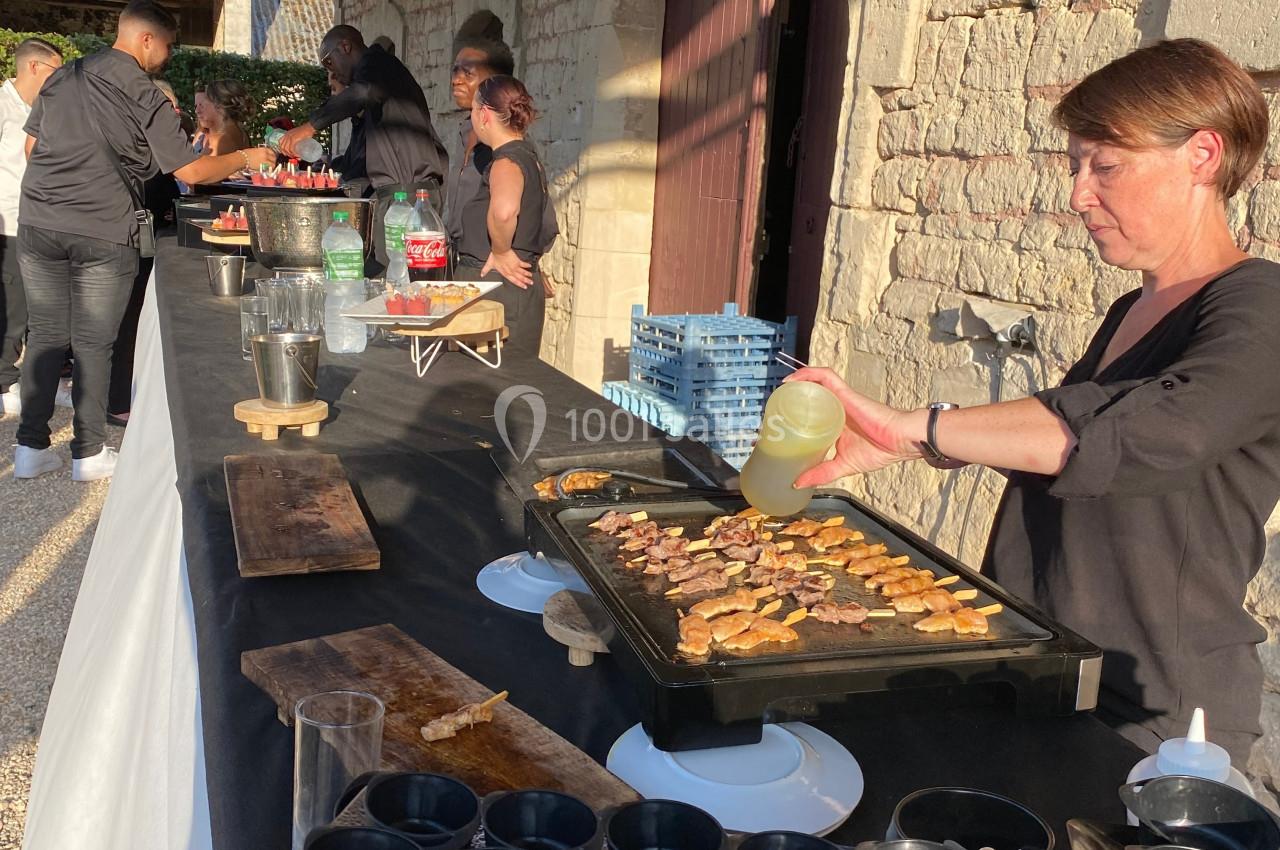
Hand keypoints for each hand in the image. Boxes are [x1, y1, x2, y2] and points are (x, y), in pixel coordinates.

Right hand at [242, 146, 275, 170]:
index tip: (272, 157)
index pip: (271, 151)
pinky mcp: (263, 165)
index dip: (272, 155)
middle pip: (274, 157)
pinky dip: (270, 168)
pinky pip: (270, 167)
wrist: (241, 158)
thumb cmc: (245, 154)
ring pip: (273, 163)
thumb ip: (260, 152)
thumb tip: (263, 155)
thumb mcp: (254, 150)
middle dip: (273, 160)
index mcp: (263, 149)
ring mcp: (265, 160)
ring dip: (272, 165)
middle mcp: (265, 154)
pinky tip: (267, 169)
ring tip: (270, 167)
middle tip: (271, 162)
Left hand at [278, 123, 315, 157]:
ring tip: (296, 156)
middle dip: (287, 154)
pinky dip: (294, 153)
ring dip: (291, 155)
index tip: (287, 153)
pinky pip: (291, 148)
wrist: (309, 127)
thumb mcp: (298, 134)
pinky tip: (298, 155)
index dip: (282, 149)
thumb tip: (297, 146)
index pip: (280, 142)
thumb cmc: (306, 131)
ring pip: (286, 149)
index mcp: (287, 134)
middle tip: (292, 157)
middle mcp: (287, 135)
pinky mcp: (294, 139)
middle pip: (282, 147)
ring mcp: (290, 137)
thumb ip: (296, 138)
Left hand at [481, 250, 533, 287]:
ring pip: (522, 272)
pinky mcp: (517, 261)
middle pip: (520, 278)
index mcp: (505, 273)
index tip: (524, 286)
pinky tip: (530, 266)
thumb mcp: (489, 264)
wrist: (500, 250)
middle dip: (526, 281)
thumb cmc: (495, 256)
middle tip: (530, 283)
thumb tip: (481, 274)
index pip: (513, 280)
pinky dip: (526, 265)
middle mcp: (511, 271)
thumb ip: (485, 270)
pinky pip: (523, 264)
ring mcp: (515, 266)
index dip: (519, 284)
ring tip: (531, 277)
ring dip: (527, 275)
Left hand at [785, 367, 925, 487]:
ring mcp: (839, 398)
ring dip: (793, 384)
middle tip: (770, 413)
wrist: (900, 440)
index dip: (789, 418)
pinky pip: (824, 376)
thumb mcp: (843, 465)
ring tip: (778, 393)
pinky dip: (807, 374)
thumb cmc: (879, 450)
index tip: (771, 428)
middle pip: (807, 398)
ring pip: (812, 383)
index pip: (808, 415)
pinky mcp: (844, 392)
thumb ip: (821, 474)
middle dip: (787, 401)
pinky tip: (792, 381)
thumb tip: (796, 484)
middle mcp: (834, 407)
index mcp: (833, 423)